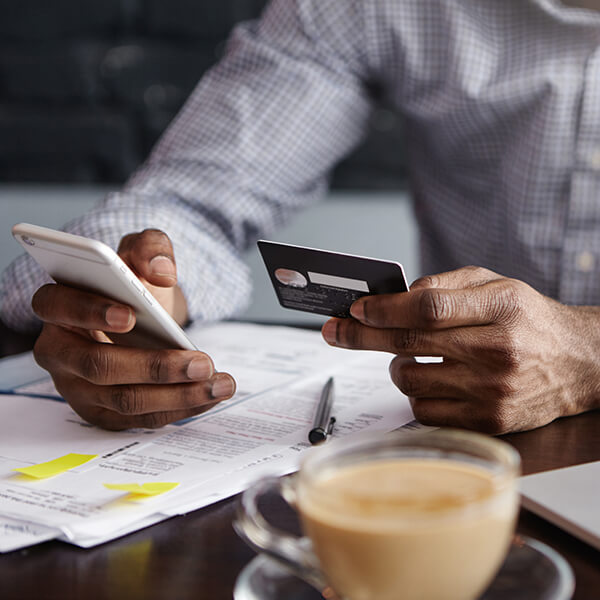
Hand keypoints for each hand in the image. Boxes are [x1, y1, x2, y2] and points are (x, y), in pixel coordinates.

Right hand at [31, 229, 235, 429]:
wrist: (142, 317)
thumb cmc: (133, 286)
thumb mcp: (142, 254)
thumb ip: (151, 248)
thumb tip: (161, 271)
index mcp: (58, 305)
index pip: (57, 306)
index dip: (90, 312)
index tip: (130, 314)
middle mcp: (59, 352)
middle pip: (98, 366)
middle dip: (154, 367)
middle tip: (201, 362)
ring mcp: (78, 387)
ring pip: (124, 400)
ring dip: (177, 395)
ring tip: (219, 382)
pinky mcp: (102, 412)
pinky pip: (140, 418)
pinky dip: (180, 408)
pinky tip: (209, 395)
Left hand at [321, 266, 599, 433]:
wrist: (578, 363)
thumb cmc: (529, 319)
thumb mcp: (496, 284)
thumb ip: (446, 284)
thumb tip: (396, 297)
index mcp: (501, 307)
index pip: (428, 308)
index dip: (385, 309)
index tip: (357, 309)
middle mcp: (497, 351)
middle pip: (410, 345)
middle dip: (363, 337)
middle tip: (337, 331)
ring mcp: (493, 391)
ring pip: (411, 381)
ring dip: (396, 366)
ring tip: (407, 355)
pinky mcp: (489, 422)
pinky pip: (426, 411)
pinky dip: (416, 394)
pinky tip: (430, 379)